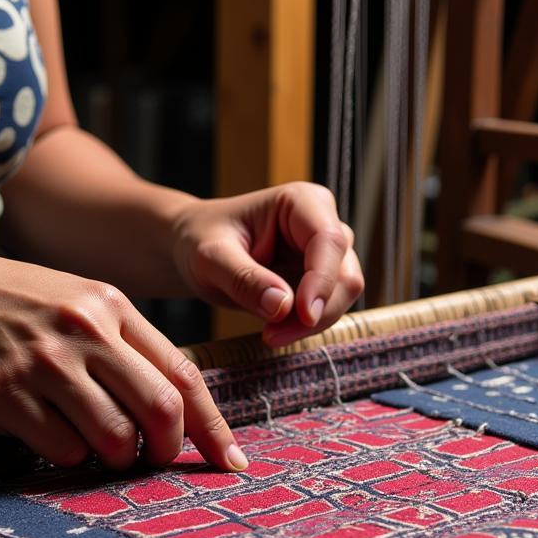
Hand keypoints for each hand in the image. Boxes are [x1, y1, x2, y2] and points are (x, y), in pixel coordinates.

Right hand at [0, 239, 246, 470]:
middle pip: (162, 408)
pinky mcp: (5, 394)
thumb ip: (119, 344)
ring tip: (98, 451)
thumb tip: (168, 407)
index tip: (230, 461)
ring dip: (117, 459)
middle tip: (155, 461)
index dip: (212, 425)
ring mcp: (46, 361)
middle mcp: (86, 329)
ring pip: (116, 437)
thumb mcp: (69, 302)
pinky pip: (62, 449)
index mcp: (111, 306)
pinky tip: (48, 439)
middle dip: (169, 449)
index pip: (184, 373)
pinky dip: (67, 458)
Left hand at [172, 182, 364, 345]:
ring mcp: (325, 254)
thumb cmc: (200, 240)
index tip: (303, 315)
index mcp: (301, 202)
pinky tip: (275, 331)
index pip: (329, 241)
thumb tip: (282, 305)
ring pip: (342, 295)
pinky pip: (327, 309)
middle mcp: (322, 223)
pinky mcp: (320, 280)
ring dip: (311, 323)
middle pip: (344, 273)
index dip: (322, 281)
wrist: (193, 249)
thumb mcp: (210, 258)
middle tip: (275, 335)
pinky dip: (305, 327)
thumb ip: (244, 279)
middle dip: (317, 311)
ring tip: (270, 334)